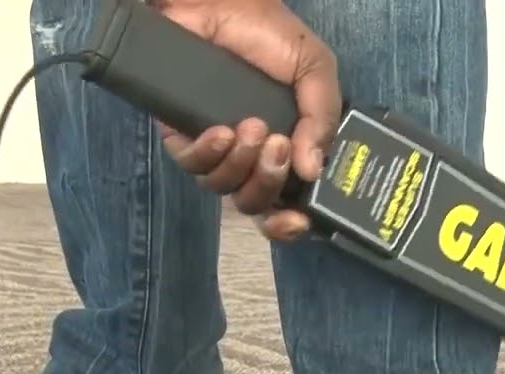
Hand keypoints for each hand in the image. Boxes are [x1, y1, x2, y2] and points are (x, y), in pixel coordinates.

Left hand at [153, 0, 341, 240]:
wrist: (220, 4)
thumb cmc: (268, 34)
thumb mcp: (314, 70)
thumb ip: (321, 118)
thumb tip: (313, 169)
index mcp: (287, 147)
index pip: (287, 201)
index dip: (290, 222)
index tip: (299, 220)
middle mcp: (251, 156)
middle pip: (255, 202)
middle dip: (268, 184)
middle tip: (277, 147)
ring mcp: (217, 149)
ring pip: (223, 187)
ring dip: (241, 165)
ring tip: (251, 127)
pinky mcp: (182, 133)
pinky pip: (192, 164)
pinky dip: (209, 153)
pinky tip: (222, 131)